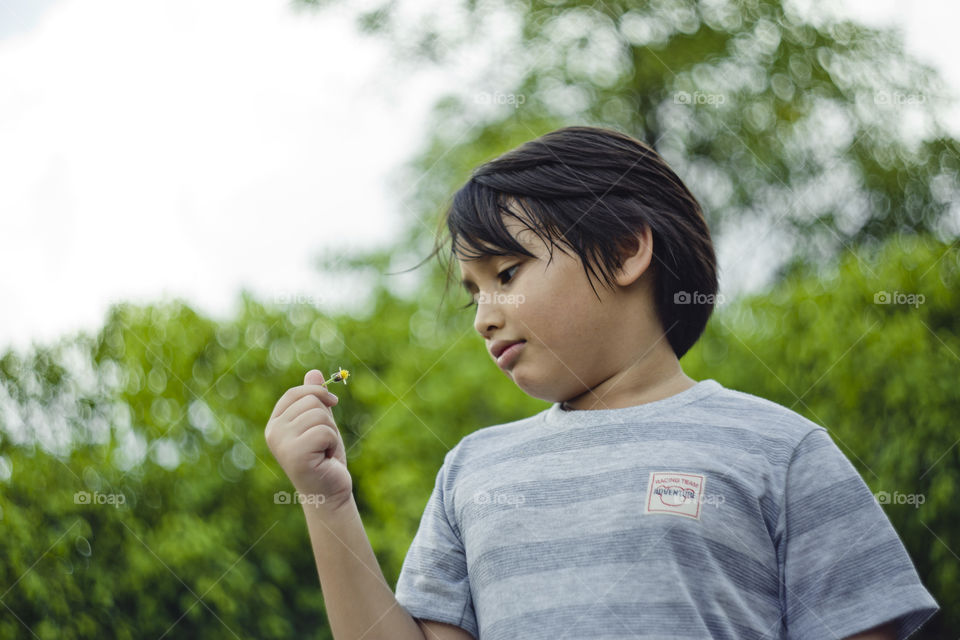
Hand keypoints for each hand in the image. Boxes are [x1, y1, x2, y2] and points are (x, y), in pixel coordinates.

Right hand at [265, 370, 351, 513]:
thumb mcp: (320, 423)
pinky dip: (332, 444)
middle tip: (324, 443)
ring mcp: (282, 444)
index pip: (294, 393)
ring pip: (320, 416)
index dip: (317, 392)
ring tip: (324, 451)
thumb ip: (315, 400)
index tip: (333, 402)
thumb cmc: (324, 458)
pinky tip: (325, 459)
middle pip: (310, 401)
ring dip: (331, 433)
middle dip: (327, 420)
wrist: (329, 492)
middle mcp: (273, 432)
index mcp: (275, 424)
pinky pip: (325, 432)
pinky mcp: (295, 454)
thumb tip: (314, 372)